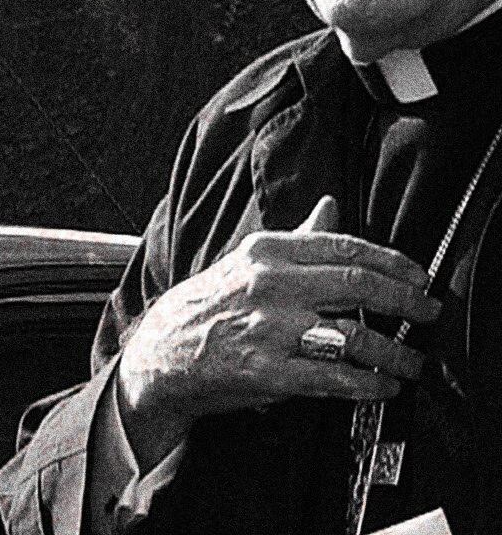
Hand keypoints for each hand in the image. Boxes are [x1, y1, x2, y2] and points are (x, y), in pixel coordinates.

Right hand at [113, 197, 438, 466]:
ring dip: (396, 353)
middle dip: (407, 301)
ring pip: (354, 336)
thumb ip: (297, 237)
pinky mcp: (268, 370)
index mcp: (267, 252)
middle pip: (358, 286)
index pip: (344, 248)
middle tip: (430, 312)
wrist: (161, 351)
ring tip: (412, 363)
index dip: (393, 262)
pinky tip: (382, 386)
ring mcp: (269, 328)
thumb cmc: (211, 304)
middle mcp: (269, 285)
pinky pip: (335, 378)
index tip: (420, 277)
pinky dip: (368, 385)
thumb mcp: (248, 261)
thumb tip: (331, 206)